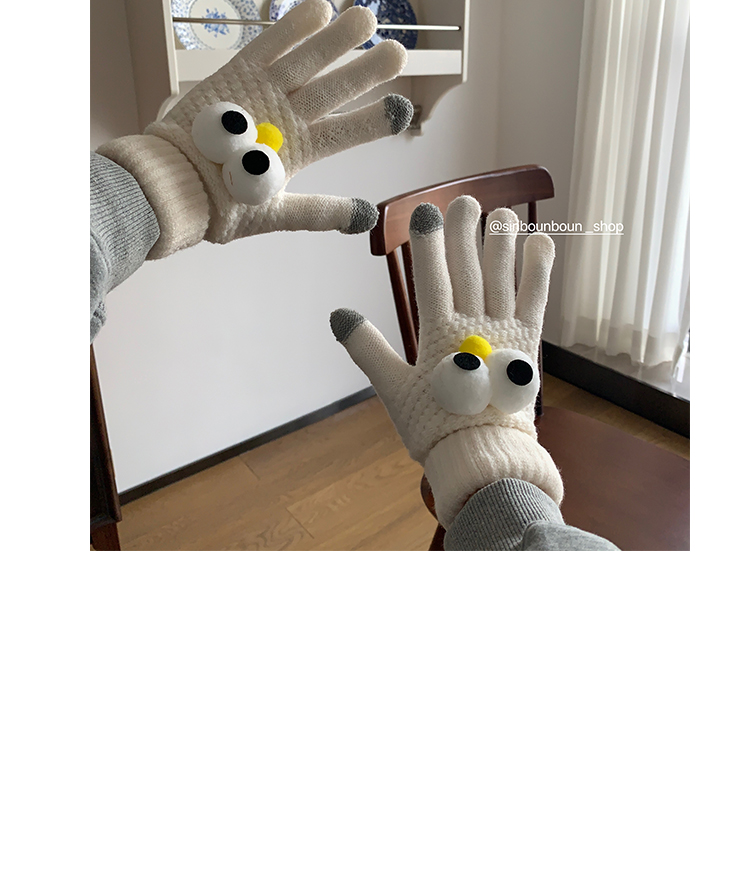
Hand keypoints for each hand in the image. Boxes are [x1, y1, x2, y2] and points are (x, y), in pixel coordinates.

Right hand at [97, 0, 411, 257]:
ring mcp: (263, 94)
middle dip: (364, 71)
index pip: (344, 131)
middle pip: (332, 90)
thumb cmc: (219, 207)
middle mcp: (285, 118)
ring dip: (336, 41)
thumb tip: (367, 218)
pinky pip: (267, 46)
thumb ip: (320, 212)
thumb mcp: (276, 213)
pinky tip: (320, 8)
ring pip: (306, 63)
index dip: (372, 120)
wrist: (173, 189)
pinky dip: (291, 28)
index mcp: (298, 151)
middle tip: (397, 51)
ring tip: (366, 18)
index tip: (404, 108)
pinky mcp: (236, 76)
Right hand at [330, 197, 563, 527]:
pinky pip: (535, 299)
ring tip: (500, 214)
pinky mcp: (528, 344)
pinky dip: (538, 270)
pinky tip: (539, 241)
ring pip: (503, 277)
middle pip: (468, 269)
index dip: (428, 243)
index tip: (426, 211)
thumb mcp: (393, 389)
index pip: (431, 278)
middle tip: (466, 201)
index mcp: (437, 334)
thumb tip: (338, 314)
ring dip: (501, 243)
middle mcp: (472, 326)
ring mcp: (503, 332)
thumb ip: (368, 350)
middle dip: (465, 233)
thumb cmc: (434, 426)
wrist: (482, 456)